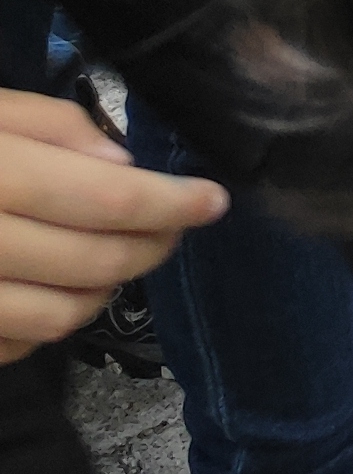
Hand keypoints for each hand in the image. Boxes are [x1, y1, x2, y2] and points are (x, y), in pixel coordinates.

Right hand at [0, 87, 222, 361]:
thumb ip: (52, 127)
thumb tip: (124, 165)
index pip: (106, 200)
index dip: (171, 203)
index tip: (213, 200)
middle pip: (91, 263)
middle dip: (152, 246)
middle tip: (177, 226)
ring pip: (58, 317)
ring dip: (106, 291)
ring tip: (120, 256)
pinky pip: (11, 347)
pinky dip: (47, 325)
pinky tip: (54, 287)